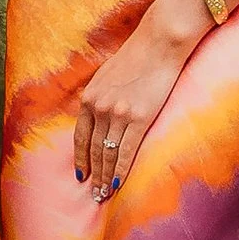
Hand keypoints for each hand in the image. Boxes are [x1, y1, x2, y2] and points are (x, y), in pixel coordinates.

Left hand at [73, 0, 203, 198]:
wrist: (158, 43)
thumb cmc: (137, 57)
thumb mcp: (107, 75)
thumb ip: (100, 97)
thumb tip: (98, 116)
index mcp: (90, 98)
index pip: (81, 137)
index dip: (80, 159)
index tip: (80, 175)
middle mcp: (99, 108)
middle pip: (94, 150)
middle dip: (92, 175)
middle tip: (92, 195)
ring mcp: (118, 114)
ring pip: (109, 154)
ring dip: (105, 178)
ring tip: (103, 196)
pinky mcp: (139, 118)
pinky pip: (127, 151)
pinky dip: (121, 171)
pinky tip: (118, 185)